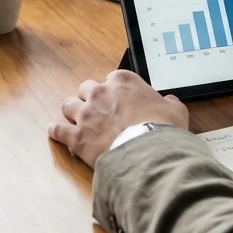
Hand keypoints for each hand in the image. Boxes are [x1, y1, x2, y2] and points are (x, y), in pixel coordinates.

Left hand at [49, 71, 188, 168]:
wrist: (149, 153)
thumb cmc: (162, 130)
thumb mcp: (176, 110)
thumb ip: (168, 103)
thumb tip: (169, 102)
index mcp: (123, 82)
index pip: (113, 78)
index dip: (115, 90)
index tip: (119, 99)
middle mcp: (101, 93)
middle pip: (86, 88)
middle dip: (91, 98)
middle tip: (98, 110)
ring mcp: (86, 114)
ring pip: (68, 105)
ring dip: (72, 112)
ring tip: (78, 120)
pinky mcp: (77, 136)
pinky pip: (58, 130)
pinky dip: (57, 131)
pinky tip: (58, 133)